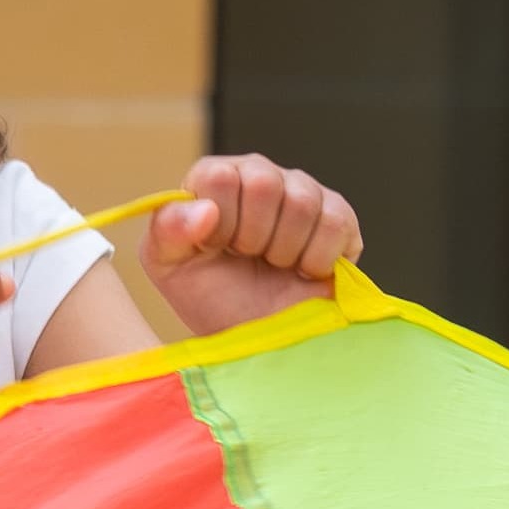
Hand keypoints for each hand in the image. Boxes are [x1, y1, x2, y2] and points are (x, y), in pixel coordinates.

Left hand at [145, 155, 361, 335]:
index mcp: (215, 178)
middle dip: (252, 238)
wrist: (258, 335)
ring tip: (274, 265)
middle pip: (264, 184)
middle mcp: (260, 174)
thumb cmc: (212, 296)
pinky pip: (335, 223)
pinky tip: (304, 270)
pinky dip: (317, 260)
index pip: (220, 177)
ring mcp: (303, 191)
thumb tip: (206, 210)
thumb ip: (168, 230)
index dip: (218, 224)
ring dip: (284, 251)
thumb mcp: (170, 266)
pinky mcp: (339, 215)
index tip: (216, 249)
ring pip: (301, 202)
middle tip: (248, 258)